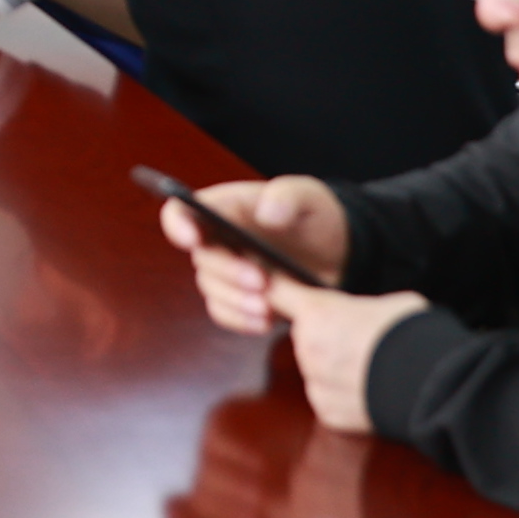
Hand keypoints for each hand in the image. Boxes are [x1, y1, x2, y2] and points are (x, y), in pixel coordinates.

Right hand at [157, 175, 349, 331]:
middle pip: (201, 259)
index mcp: (225, 207)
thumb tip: (266, 212)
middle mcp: (217, 240)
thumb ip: (288, 195)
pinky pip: (225, 313)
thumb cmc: (317, 216)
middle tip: (262, 281)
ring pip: (212, 290)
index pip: (181, 211)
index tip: (193, 239)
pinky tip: (267, 322)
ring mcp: (226, 272)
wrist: (340, 254)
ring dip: (237, 301)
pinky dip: (243, 320)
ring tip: (270, 307)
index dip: (178, 225)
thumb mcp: (310, 197)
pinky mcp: (239, 299)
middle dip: (229, 272)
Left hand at [278, 279, 426, 429]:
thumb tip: (356, 314)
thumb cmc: (414, 335)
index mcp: (317, 314)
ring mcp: (316, 384)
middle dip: (324, 334)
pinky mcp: (327, 413)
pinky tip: (370, 388)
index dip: (280, 290)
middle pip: (304, 335)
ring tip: (370, 366)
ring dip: (332, 366)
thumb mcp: (386, 302)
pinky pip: (327, 396)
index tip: (280, 291)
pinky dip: (343, 394)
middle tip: (359, 337)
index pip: (278, 293)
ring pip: (315, 368)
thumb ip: (355, 307)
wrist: (434, 385)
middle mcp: (307, 349)